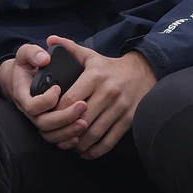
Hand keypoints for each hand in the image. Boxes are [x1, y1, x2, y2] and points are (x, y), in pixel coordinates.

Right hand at [0, 42, 89, 142]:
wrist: (21, 78)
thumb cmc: (26, 65)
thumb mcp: (25, 53)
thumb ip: (32, 53)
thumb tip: (45, 59)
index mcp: (22, 93)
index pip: (32, 105)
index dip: (46, 100)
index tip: (58, 87)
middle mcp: (29, 110)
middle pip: (43, 123)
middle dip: (64, 117)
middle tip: (83, 106)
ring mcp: (37, 119)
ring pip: (50, 134)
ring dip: (68, 130)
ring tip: (85, 122)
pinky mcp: (47, 125)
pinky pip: (54, 139)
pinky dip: (66, 140)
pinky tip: (79, 134)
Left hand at [48, 36, 156, 157]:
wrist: (144, 72)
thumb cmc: (110, 67)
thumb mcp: (90, 55)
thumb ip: (69, 48)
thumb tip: (50, 40)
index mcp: (95, 77)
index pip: (69, 100)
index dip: (56, 112)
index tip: (48, 118)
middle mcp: (108, 93)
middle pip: (80, 119)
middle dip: (65, 131)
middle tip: (54, 137)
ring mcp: (120, 108)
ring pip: (94, 133)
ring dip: (78, 144)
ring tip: (68, 145)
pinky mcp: (129, 120)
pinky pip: (110, 140)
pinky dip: (95, 150)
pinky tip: (85, 152)